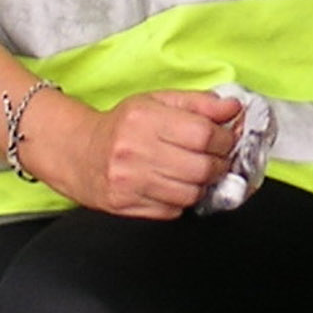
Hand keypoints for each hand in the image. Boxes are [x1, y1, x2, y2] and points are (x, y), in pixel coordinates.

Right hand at [28, 87, 241, 219]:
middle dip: (220, 163)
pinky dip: (182, 200)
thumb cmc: (123, 125)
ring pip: (189, 193)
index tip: (227, 138)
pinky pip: (172, 211)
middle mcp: (135, 152)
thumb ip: (200, 103)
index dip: (224, 138)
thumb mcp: (159, 101)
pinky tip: (176, 185)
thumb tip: (234, 108)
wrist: (79, 152)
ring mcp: (129, 182)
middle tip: (218, 158)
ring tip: (198, 172)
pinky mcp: (125, 206)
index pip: (203, 134)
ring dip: (203, 184)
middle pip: (200, 167)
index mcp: (145, 119)